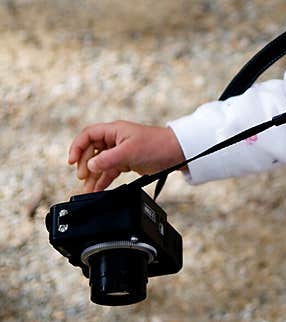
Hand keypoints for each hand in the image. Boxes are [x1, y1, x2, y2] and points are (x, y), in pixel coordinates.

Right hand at [67, 121, 184, 192]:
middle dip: (84, 164)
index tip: (71, 161)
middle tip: (82, 177)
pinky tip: (98, 190)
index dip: (77, 147)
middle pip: (91, 151)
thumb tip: (90, 166)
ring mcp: (121, 151)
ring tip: (87, 190)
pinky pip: (110, 171)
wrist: (178, 153)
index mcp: (115, 131)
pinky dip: (103, 180)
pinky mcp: (127, 162)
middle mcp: (116, 139)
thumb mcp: (130, 152)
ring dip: (93, 176)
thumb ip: (107, 159)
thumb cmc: (157, 145)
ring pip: (100, 163)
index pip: (88, 135)